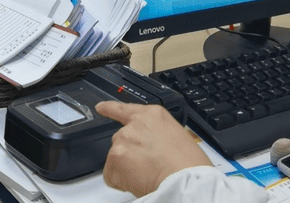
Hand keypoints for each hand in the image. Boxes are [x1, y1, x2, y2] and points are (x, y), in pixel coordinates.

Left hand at [95, 101, 211, 196]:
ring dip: (126, 168)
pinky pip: (111, 175)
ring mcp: (123, 140)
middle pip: (121, 138)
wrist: (185, 181)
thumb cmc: (189, 164)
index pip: (125, 109)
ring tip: (148, 174)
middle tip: (148, 165)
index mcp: (153, 116)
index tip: (100, 107)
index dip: (109, 108)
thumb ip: (157, 135)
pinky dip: (121, 182)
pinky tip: (139, 181)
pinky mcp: (115, 158)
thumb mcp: (177, 137)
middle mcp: (135, 124)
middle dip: (129, 152)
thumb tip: (151, 147)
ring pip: (116, 157)